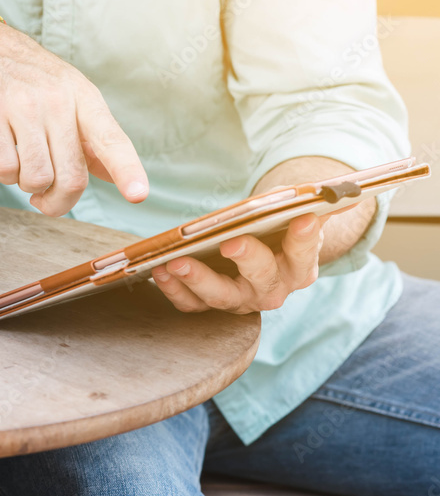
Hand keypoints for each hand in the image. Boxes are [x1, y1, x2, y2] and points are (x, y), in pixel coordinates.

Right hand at [0, 20, 148, 215]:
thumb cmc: (30, 79)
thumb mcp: (69, 95)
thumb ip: (93, 138)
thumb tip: (119, 178)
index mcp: (83, 96)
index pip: (111, 139)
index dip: (127, 170)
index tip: (138, 195)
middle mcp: (57, 100)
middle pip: (71, 176)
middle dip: (58, 201)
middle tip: (46, 200)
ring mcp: (22, 107)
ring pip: (36, 179)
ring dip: (28, 186)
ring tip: (22, 167)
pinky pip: (5, 170)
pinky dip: (4, 176)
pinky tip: (4, 157)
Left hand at [151, 214, 323, 313]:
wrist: (255, 251)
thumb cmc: (275, 228)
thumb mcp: (292, 214)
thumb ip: (307, 203)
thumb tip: (336, 190)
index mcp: (300, 266)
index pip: (304, 253)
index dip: (304, 238)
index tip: (304, 218)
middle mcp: (272, 289)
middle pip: (262, 279)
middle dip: (248, 259)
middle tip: (232, 242)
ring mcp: (240, 301)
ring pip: (221, 296)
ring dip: (197, 279)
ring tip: (177, 261)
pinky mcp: (209, 304)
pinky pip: (191, 304)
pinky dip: (174, 289)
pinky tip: (160, 270)